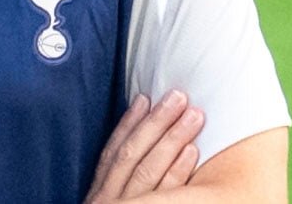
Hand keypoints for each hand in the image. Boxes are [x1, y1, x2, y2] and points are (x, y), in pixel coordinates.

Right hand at [83, 90, 204, 202]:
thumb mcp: (106, 201)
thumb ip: (117, 179)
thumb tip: (137, 139)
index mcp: (99, 192)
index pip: (112, 152)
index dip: (128, 123)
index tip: (144, 98)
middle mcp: (110, 198)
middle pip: (132, 154)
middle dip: (155, 122)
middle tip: (177, 97)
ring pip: (149, 169)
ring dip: (172, 139)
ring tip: (193, 116)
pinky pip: (167, 194)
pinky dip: (178, 171)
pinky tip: (192, 151)